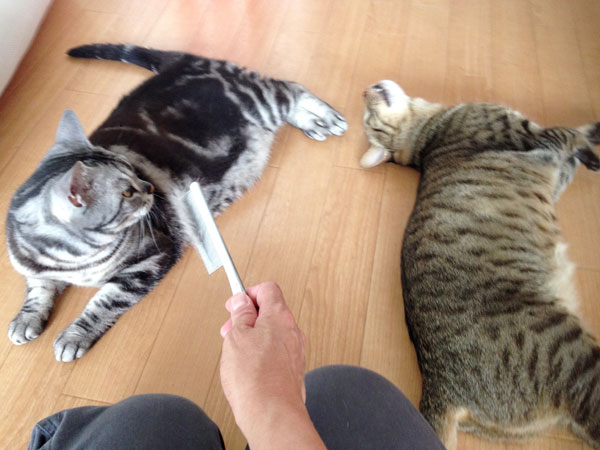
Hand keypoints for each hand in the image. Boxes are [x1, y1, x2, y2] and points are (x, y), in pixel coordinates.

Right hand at [219, 282, 324, 449]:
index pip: (268, 289)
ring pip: (273, 333)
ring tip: (237, 352)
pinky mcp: (293, 369)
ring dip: (254, 337)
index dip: (248, 293)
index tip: (235, 304)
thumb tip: (242, 301)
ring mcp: (295, 351)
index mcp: (279, 316)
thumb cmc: (255, 378)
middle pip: (270, 311)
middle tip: (231, 329)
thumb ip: (240, 314)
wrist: (272, 413)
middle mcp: (292, 331)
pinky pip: (277, 352)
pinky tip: (248, 368)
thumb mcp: (237, 336)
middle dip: (248, 317)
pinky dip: (262, 354)